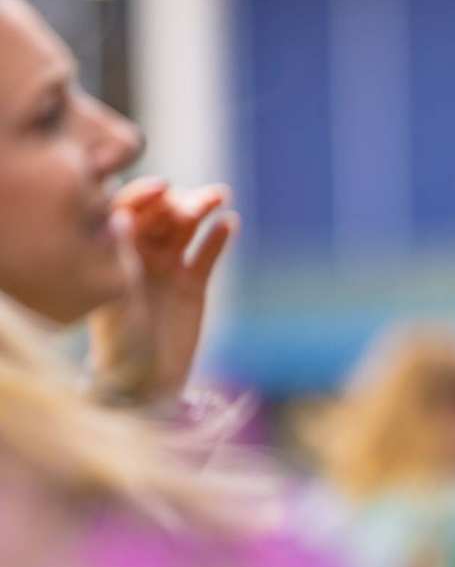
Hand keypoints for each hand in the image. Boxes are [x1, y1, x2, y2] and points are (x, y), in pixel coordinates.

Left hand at [88, 177, 238, 403]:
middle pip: (160, 214)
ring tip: (221, 196)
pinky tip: (230, 223)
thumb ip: (119, 255)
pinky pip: (207, 253)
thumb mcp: (116, 297)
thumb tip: (117, 212)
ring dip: (202, 209)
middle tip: (197, 201)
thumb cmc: (120, 342)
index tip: (162, 187)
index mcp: (112, 251)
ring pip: (186, 228)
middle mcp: (139, 253)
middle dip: (179, 202)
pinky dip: (218, 237)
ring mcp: (167, 266)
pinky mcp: (193, 284)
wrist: (146, 380)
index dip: (144, 194)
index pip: (126, 209)